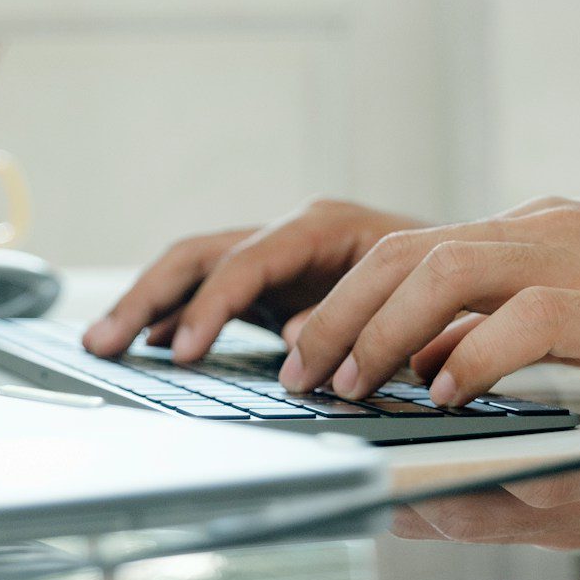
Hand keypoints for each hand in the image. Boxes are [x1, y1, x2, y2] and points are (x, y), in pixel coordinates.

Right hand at [83, 199, 423, 362]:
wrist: (478, 265)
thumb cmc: (453, 283)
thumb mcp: (413, 297)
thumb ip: (351, 316)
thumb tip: (295, 342)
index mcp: (324, 226)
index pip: (246, 262)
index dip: (209, 308)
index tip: (183, 353)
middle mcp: (292, 233)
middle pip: (200, 256)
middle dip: (147, 298)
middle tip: (103, 343)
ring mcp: (280, 255)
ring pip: (195, 270)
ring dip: (146, 305)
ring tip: (101, 344)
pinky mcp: (276, 282)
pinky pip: (211, 292)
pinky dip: (176, 316)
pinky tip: (149, 346)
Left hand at [281, 199, 579, 415]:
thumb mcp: (576, 349)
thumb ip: (499, 357)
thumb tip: (420, 386)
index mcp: (531, 238)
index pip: (412, 250)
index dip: (348, 299)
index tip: (306, 352)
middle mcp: (545, 234)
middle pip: (408, 252)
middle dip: (340, 313)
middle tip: (300, 374)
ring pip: (447, 268)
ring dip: (384, 331)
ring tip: (351, 386)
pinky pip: (524, 317)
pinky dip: (472, 358)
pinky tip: (442, 397)